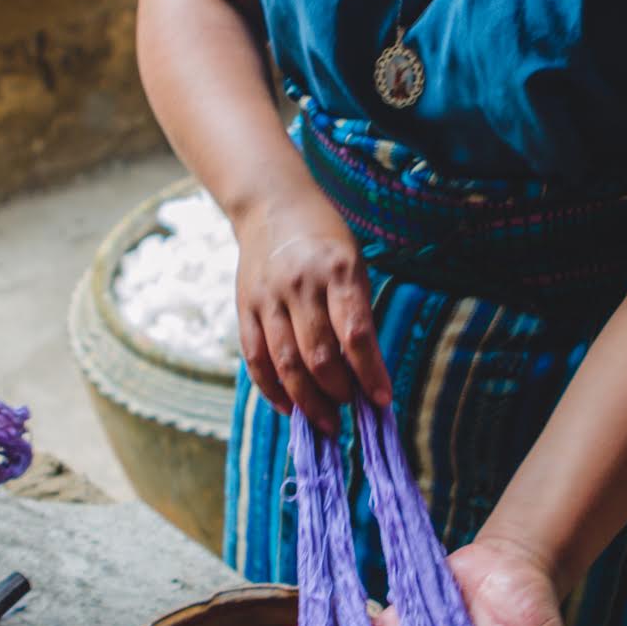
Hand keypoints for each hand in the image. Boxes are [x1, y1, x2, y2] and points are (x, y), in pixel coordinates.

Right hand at [235, 193, 390, 435]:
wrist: (271, 205)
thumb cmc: (324, 239)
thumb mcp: (353, 264)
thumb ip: (357, 313)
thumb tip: (365, 373)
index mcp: (338, 270)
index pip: (356, 334)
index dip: (369, 373)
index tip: (382, 401)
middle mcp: (301, 284)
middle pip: (318, 354)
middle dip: (337, 392)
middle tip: (350, 410)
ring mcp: (268, 297)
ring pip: (285, 362)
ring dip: (307, 399)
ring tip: (326, 421)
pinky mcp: (244, 306)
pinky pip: (255, 357)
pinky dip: (272, 388)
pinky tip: (289, 407)